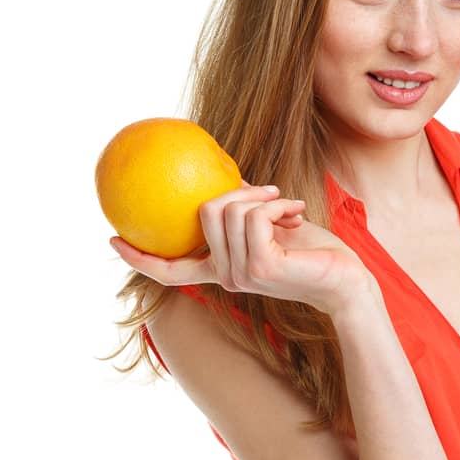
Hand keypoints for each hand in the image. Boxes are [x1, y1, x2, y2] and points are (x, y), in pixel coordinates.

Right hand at [109, 183, 375, 314]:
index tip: (112, 238)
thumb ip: (243, 211)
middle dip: (240, 192)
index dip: (139, 258)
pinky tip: (295, 213)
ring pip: (228, 209)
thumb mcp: (271, 225)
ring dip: (263, 197)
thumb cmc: (314, 252)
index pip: (170, 271)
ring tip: (288, 207)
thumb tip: (223, 179)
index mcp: (221, 271)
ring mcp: (240, 275)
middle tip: (271, 194)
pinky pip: (252, 215)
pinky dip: (275, 205)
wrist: (346, 280)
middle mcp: (225, 278)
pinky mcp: (260, 268)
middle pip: (204, 212)